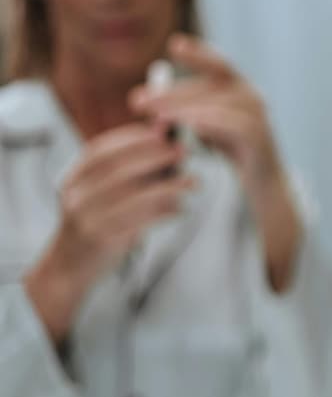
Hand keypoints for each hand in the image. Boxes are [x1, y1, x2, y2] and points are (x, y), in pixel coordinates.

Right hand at [26, 123, 193, 341]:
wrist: (70, 266)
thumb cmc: (96, 221)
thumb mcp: (101, 192)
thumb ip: (129, 168)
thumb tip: (165, 138)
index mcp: (74, 178)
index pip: (102, 149)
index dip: (134, 138)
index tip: (165, 133)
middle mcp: (75, 196)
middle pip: (117, 169)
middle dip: (154, 156)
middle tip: (184, 151)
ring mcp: (86, 220)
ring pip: (131, 197)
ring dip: (167, 186)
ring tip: (193, 181)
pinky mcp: (102, 241)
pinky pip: (138, 223)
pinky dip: (163, 213)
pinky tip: (181, 208)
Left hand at [130, 33, 281, 192]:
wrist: (264, 183)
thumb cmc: (232, 152)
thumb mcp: (205, 125)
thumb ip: (183, 110)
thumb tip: (143, 99)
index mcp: (239, 88)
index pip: (218, 64)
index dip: (198, 53)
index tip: (174, 44)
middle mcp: (252, 96)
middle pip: (210, 85)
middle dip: (171, 92)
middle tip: (136, 101)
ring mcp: (259, 116)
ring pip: (219, 103)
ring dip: (184, 109)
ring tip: (155, 117)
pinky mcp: (261, 137)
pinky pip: (234, 125)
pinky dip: (211, 123)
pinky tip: (190, 126)